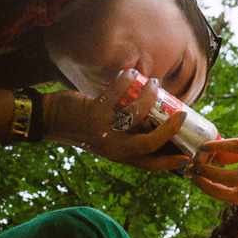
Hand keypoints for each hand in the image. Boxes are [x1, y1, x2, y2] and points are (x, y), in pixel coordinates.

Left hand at [44, 70, 191, 170]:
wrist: (50, 120)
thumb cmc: (84, 127)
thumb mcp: (108, 139)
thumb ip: (129, 134)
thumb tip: (153, 120)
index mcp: (121, 155)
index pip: (151, 165)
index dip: (170, 162)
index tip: (187, 157)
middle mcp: (114, 147)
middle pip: (149, 143)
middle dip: (169, 129)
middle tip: (182, 114)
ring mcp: (104, 129)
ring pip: (137, 114)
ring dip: (150, 96)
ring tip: (155, 84)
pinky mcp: (94, 111)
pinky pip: (117, 93)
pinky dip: (127, 80)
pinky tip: (132, 73)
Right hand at [189, 100, 237, 203]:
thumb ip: (237, 162)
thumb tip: (209, 162)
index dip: (215, 192)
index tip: (201, 182)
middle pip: (234, 195)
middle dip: (210, 188)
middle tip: (194, 176)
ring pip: (234, 178)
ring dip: (211, 173)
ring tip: (197, 163)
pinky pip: (234, 149)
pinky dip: (217, 147)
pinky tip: (205, 146)